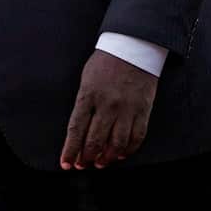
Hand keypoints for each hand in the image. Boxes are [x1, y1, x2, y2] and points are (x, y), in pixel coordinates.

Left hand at [60, 50, 156, 170]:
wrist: (134, 45)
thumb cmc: (107, 61)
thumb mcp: (87, 79)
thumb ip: (83, 104)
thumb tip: (79, 132)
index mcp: (89, 95)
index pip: (76, 129)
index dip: (70, 150)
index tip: (66, 163)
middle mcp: (107, 104)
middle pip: (95, 141)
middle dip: (86, 158)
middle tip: (83, 164)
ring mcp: (127, 108)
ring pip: (116, 144)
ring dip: (107, 158)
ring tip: (100, 162)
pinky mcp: (143, 110)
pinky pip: (136, 137)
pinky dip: (128, 150)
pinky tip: (120, 154)